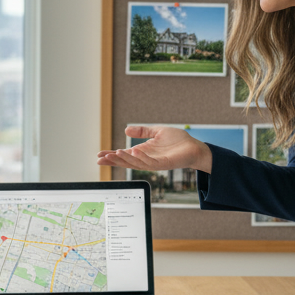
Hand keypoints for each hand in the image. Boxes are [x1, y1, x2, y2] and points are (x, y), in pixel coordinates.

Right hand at [97, 125, 212, 172]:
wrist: (194, 147)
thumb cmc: (178, 141)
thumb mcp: (157, 132)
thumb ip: (142, 131)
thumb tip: (126, 130)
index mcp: (143, 152)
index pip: (124, 155)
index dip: (112, 155)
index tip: (100, 154)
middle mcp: (147, 159)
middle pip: (126, 161)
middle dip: (113, 160)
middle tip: (100, 158)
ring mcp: (155, 163)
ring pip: (136, 163)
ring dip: (125, 159)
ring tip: (114, 154)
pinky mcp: (164, 164)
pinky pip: (150, 162)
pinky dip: (141, 158)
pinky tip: (134, 152)